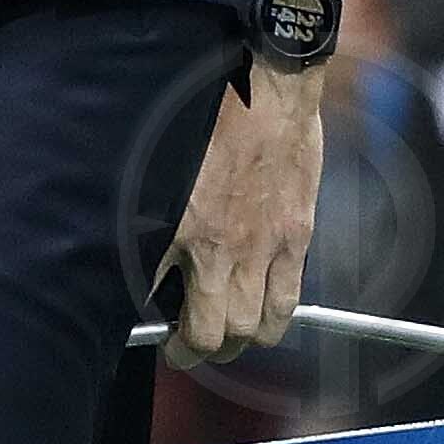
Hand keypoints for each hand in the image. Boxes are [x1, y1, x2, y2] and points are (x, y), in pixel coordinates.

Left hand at [162, 55, 323, 361]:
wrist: (268, 93)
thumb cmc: (207, 121)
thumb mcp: (158, 172)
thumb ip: (154, 224)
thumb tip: (147, 265)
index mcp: (184, 233)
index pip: (172, 309)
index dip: (168, 340)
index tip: (163, 339)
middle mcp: (225, 250)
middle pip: (218, 334)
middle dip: (202, 350)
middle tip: (189, 344)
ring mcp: (267, 248)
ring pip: (256, 329)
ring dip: (239, 341)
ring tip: (226, 335)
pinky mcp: (297, 238)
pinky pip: (289, 301)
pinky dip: (273, 319)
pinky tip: (260, 313)